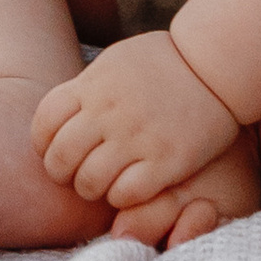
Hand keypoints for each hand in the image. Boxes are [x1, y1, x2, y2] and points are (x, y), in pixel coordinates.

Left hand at [34, 30, 238, 204]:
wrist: (217, 65)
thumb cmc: (165, 63)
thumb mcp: (116, 62)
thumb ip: (87, 88)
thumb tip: (63, 116)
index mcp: (92, 85)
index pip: (44, 124)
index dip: (44, 145)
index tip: (58, 150)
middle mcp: (108, 111)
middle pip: (60, 159)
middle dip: (63, 174)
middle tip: (78, 175)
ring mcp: (136, 137)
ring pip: (89, 183)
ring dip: (92, 190)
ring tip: (105, 185)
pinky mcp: (166, 160)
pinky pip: (126, 195)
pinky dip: (122, 197)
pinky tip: (132, 187)